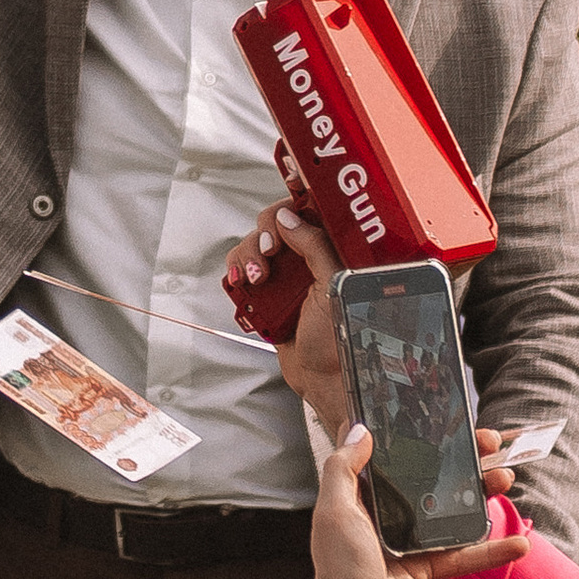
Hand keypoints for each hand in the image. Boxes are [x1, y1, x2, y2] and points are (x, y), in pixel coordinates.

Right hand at [222, 207, 352, 436]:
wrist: (321, 380)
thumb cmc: (341, 340)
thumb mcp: (332, 286)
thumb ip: (314, 246)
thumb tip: (289, 218)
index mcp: (337, 251)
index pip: (314, 209)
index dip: (298, 199)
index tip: (286, 198)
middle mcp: (312, 257)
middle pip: (277, 221)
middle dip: (266, 234)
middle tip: (269, 253)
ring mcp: (289, 273)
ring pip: (256, 243)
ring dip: (249, 255)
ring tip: (257, 279)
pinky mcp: (269, 289)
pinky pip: (244, 266)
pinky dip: (238, 270)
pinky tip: (244, 282)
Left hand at [302, 421, 528, 578]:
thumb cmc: (340, 570)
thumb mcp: (335, 512)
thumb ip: (343, 469)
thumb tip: (360, 427)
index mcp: (359, 495)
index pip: (390, 455)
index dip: (415, 435)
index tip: (443, 416)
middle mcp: (384, 514)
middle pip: (429, 478)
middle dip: (461, 460)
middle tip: (491, 443)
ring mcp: (408, 541)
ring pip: (451, 511)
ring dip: (481, 495)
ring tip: (507, 478)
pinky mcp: (427, 568)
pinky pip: (463, 554)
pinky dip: (491, 550)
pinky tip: (520, 543)